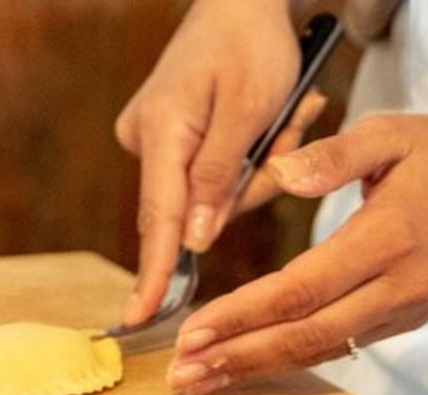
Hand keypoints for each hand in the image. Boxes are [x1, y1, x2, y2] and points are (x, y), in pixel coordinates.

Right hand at [115, 0, 305, 325]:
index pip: (158, 220)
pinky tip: (268, 115)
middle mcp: (146, 140)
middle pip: (193, 208)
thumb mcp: (250, 107)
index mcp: (162, 132)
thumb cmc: (251, 43)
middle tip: (288, 123)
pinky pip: (211, 172)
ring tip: (287, 109)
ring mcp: (155, 138)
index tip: (140, 318)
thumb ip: (219, 178)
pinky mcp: (171, 138)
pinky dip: (247, 156)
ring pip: (210, 192)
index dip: (155, 273)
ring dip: (258, 165)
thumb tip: (195, 240)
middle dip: (250, 183)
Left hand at [165, 113, 427, 394]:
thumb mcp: (390, 135)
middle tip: (181, 376)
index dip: (242, 316)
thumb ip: (332, 156)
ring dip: (254, 370)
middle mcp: (394, 289)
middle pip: (303, 336)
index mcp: (384, 241)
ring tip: (201, 382)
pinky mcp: (401, 323)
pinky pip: (336, 348)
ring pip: (318, 352)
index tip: (192, 331)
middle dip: (236, 358)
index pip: (300, 290)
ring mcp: (400, 313)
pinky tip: (246, 368)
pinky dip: (287, 362)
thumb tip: (279, 174)